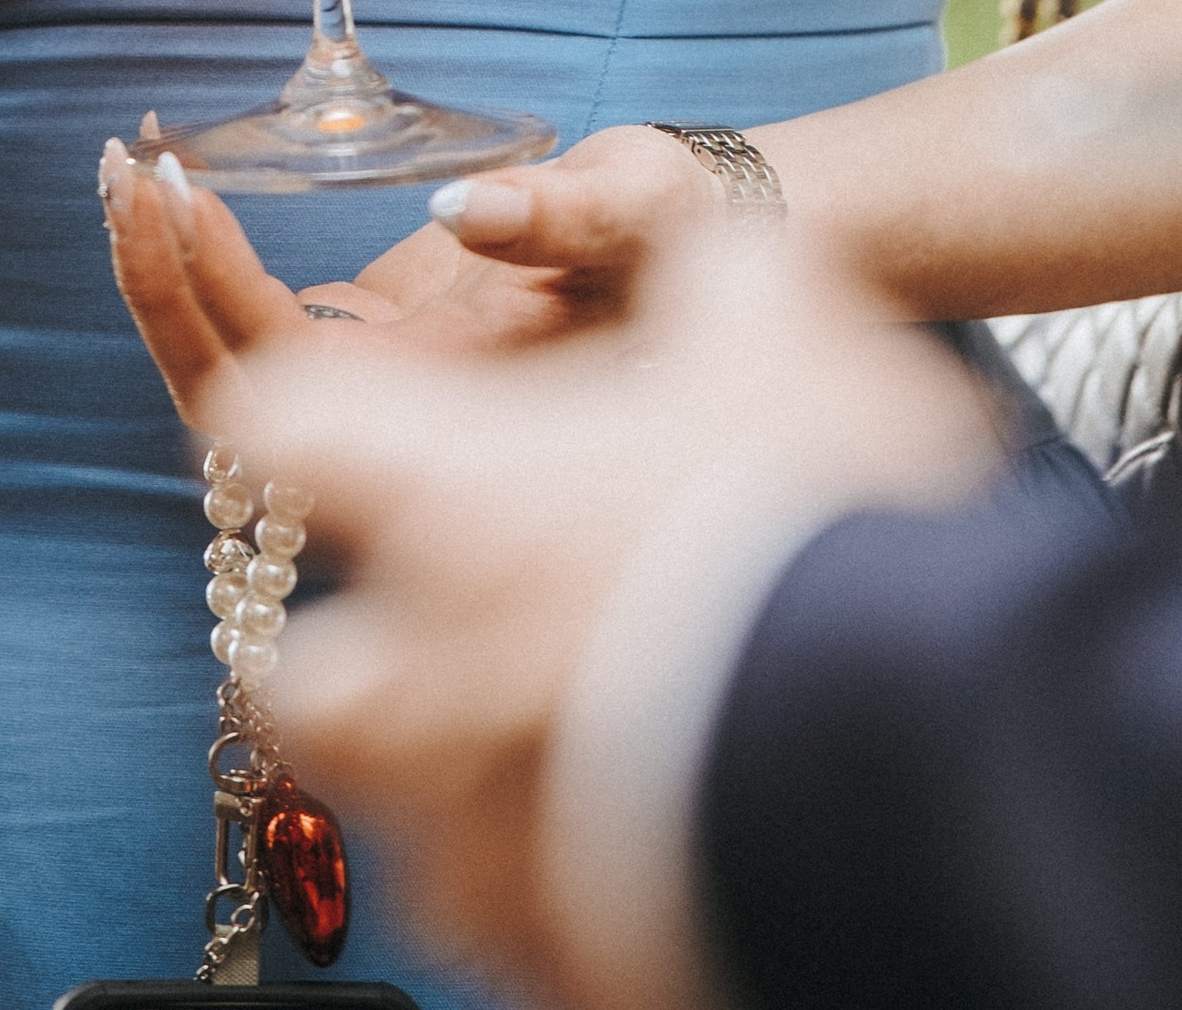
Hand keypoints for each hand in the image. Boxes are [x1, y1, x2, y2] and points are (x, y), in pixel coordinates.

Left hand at [100, 120, 726, 438]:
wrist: (785, 334)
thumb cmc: (729, 282)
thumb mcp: (665, 225)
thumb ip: (575, 218)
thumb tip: (471, 211)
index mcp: (470, 434)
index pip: (292, 386)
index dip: (218, 291)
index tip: (182, 184)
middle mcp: (421, 469)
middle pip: (233, 420)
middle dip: (159, 295)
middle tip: (121, 170)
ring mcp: (407, 447)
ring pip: (240, 412)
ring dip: (170, 300)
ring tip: (126, 174)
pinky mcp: (409, 396)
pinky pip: (280, 376)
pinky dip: (215, 291)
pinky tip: (185, 193)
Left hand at [243, 214, 997, 1009]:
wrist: (912, 766)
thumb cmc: (816, 525)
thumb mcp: (779, 327)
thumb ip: (701, 263)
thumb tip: (694, 243)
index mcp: (441, 497)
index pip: (268, 421)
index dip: (307, 411)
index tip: (344, 418)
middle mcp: (415, 675)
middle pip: (295, 671)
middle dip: (363, 651)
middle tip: (468, 626)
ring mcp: (467, 838)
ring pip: (402, 812)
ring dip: (466, 774)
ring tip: (589, 743)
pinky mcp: (543, 958)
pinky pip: (511, 919)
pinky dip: (562, 877)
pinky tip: (653, 831)